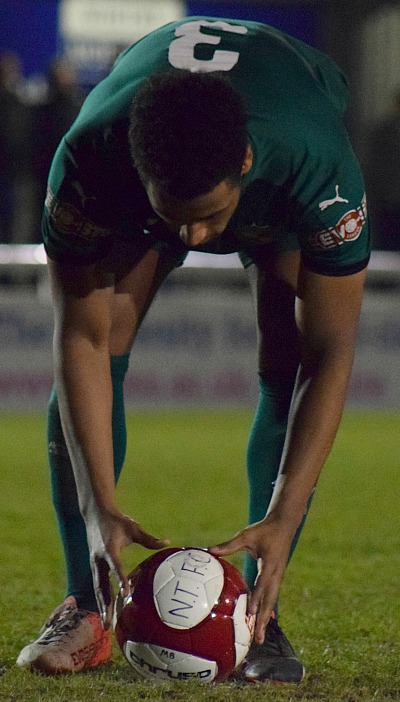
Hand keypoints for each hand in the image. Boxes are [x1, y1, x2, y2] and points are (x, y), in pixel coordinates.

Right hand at [86, 510, 169, 628]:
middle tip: (109, 623)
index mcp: (110, 549)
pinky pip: (98, 585)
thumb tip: (168, 544)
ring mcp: (94, 564)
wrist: (95, 514)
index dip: (121, 580)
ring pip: (98, 589)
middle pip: (101, 586)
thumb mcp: (133, 527)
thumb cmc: (117, 521)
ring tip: (105, 625)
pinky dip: (101, 599)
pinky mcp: (94, 566)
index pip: (116, 567)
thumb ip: (149, 539)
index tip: (127, 593)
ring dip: (101, 607)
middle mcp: (99, 559)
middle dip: (105, 605)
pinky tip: (105, 612)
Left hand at [209, 518, 293, 643]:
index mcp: (269, 564)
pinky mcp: (277, 577)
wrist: (284, 525)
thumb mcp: (246, 535)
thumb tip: (209, 550)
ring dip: (266, 618)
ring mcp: (278, 577)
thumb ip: (229, 545)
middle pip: (269, 600)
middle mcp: (276, 574)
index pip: (262, 584)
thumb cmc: (264, 529)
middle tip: (258, 637)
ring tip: (260, 636)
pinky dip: (267, 609)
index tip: (250, 612)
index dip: (256, 599)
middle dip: (263, 619)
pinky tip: (264, 620)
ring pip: (272, 601)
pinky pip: (272, 596)